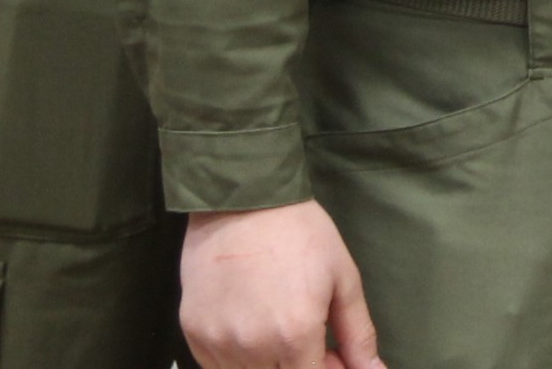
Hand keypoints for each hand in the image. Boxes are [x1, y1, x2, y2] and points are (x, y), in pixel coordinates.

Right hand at [179, 203, 384, 368]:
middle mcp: (253, 346)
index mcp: (295, 333)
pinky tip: (252, 323)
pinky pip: (217, 366)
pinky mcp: (193, 333)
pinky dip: (239, 358)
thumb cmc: (300, 233)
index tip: (333, 355)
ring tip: (280, 327)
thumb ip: (358, 334)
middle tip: (311, 340)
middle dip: (301, 366)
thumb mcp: (343, 278)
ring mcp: (218, 342)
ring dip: (269, 364)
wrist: (243, 200)